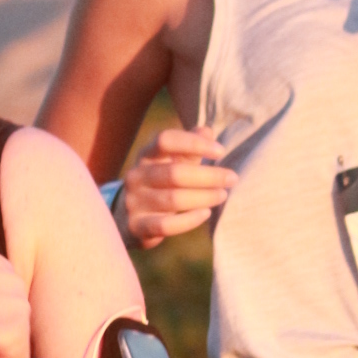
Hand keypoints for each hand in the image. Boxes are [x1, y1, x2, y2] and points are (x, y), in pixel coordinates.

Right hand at [121, 126, 235, 247]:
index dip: (194, 143)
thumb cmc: (158, 185)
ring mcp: (134, 202)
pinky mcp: (136, 226)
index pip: (165, 140)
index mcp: (146, 156)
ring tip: (222, 195)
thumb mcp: (170, 162)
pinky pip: (167, 225)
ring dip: (204, 197)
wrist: (124, 217)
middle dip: (209, 176)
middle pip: (175, 173)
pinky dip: (190, 220)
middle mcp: (136, 176)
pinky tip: (206, 213)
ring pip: (173, 199)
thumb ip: (188, 147)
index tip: (221, 151)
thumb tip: (207, 130)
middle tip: (232, 179)